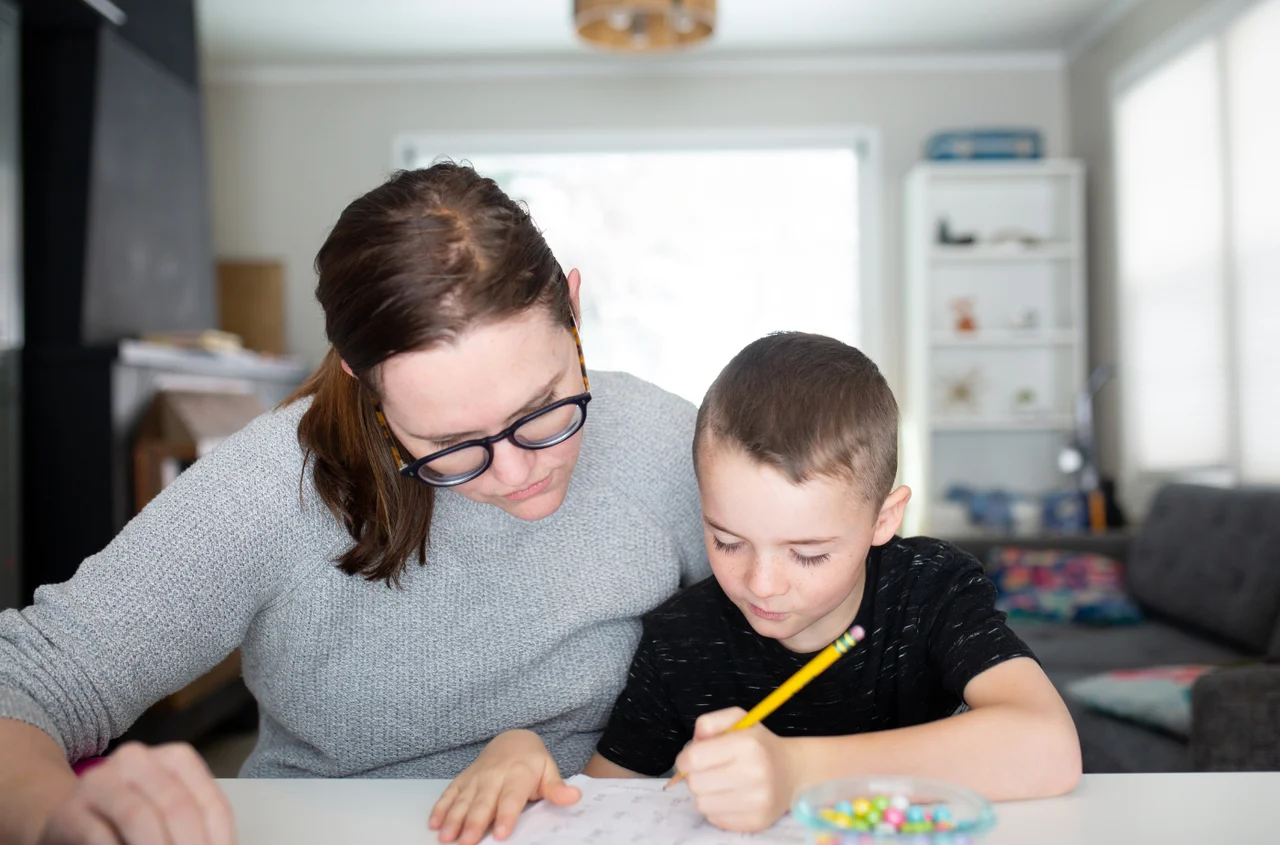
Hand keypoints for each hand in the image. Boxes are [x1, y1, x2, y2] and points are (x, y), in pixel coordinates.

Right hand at [37, 742, 234, 844]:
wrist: (70, 817)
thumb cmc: (132, 817)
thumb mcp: (169, 814)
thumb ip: (194, 827)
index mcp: (176, 758)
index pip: (211, 805)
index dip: (220, 840)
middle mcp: (138, 760)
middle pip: (177, 808)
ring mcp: (100, 781)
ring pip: (139, 818)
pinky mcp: (69, 811)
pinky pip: (100, 837)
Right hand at [429, 730, 579, 844]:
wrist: (512, 740)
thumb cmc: (532, 762)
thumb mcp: (549, 771)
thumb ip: (557, 788)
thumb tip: (573, 796)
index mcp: (518, 775)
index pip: (511, 798)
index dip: (505, 816)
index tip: (500, 833)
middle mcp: (494, 776)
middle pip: (483, 803)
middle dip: (473, 823)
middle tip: (466, 842)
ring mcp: (476, 778)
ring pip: (463, 800)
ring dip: (453, 819)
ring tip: (447, 837)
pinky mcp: (463, 780)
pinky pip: (450, 793)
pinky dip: (440, 808)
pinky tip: (434, 823)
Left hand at [675, 707, 798, 832]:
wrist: (792, 772)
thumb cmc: (759, 744)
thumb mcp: (738, 719)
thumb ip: (709, 722)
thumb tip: (692, 744)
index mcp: (747, 744)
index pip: (694, 759)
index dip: (684, 759)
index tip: (688, 760)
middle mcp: (755, 774)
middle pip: (695, 784)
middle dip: (695, 776)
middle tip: (706, 771)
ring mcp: (757, 801)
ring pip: (702, 804)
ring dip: (705, 794)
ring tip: (719, 784)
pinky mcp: (756, 822)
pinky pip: (716, 819)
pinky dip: (717, 808)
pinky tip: (730, 797)